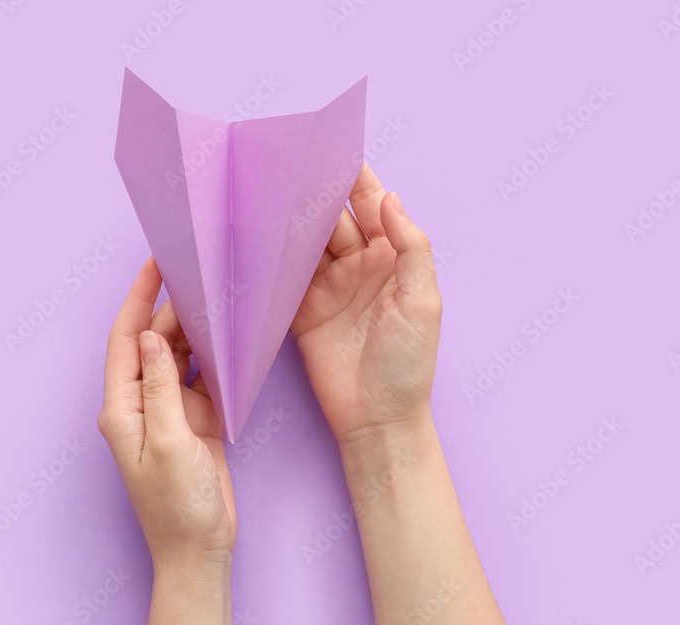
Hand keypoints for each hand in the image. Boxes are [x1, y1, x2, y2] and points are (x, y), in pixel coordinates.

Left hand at [98, 257, 236, 569]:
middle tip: (199, 277)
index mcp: (123, 408)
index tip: (154, 265)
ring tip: (214, 299)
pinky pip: (201, 380)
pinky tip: (226, 339)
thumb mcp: (168, 442)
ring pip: (178, 358)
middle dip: (171, 309)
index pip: (125, 340)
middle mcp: (141, 405)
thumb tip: (155, 337)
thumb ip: (161, 387)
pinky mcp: (195, 423)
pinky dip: (212, 359)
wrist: (199, 548)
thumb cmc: (177, 506)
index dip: (137, 299)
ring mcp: (169, 413)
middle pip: (153, 343)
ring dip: (193, 331)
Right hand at [291, 164, 442, 450]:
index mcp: (393, 259)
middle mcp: (359, 267)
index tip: (333, 149)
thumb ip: (411, 248)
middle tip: (285, 164)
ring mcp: (328, 288)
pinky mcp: (302, 312)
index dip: (355, 179)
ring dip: (289, 221)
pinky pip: (285, 277)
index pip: (373, 207)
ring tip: (265, 192)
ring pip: (306, 243)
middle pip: (332, 219)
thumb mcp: (422, 303)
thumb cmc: (409, 364)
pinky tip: (257, 238)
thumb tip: (390, 198)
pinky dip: (272, 260)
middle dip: (312, 192)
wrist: (376, 420)